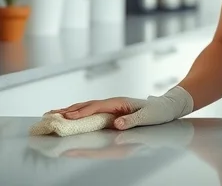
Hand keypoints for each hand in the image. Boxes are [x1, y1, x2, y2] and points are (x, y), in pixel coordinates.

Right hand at [51, 86, 193, 130]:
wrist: (168, 106)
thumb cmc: (159, 111)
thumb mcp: (148, 116)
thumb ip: (132, 119)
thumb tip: (117, 123)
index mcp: (120, 103)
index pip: (96, 107)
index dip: (81, 112)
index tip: (66, 116)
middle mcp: (113, 102)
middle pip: (87, 105)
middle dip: (68, 110)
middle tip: (49, 114)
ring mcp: (112, 106)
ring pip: (86, 107)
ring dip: (70, 110)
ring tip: (52, 114)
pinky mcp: (112, 111)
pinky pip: (91, 111)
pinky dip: (78, 112)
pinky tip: (69, 115)